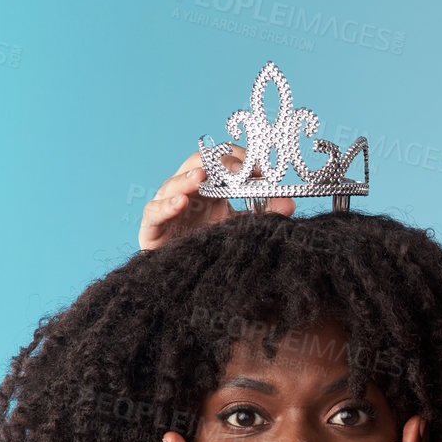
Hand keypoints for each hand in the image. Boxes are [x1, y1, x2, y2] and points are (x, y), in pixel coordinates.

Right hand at [138, 147, 295, 250]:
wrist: (186, 281)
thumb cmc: (210, 247)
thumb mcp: (240, 228)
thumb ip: (263, 215)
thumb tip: (290, 203)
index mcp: (209, 188)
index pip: (221, 160)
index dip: (239, 159)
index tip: (261, 170)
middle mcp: (187, 192)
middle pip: (196, 164)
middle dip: (215, 163)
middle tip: (237, 170)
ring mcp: (167, 207)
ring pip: (172, 184)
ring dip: (186, 179)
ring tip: (201, 177)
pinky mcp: (152, 228)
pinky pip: (154, 211)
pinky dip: (166, 205)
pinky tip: (181, 203)